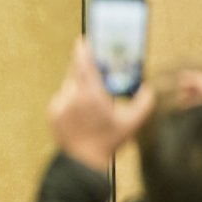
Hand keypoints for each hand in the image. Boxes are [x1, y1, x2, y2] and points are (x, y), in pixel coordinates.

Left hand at [48, 38, 154, 170]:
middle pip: (75, 72)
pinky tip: (80, 113)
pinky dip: (70, 100)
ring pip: (69, 86)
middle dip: (82, 67)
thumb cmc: (108, 142)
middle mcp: (73, 95)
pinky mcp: (53, 112)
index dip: (82, 50)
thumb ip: (143, 103)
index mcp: (91, 94)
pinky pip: (62, 98)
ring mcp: (60, 103)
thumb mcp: (131, 123)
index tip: (82, 40)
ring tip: (90, 101)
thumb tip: (148, 88)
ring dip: (78, 87)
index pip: (84, 65)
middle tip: (91, 65)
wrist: (82, 161)